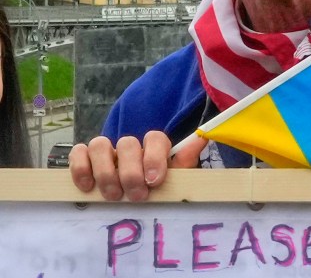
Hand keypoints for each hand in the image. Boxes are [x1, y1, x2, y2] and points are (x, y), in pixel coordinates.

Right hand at [69, 130, 207, 200]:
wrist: (136, 202)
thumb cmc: (157, 190)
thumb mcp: (176, 180)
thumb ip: (185, 161)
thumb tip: (201, 139)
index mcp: (153, 147)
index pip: (154, 138)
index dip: (153, 157)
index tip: (154, 181)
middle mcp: (130, 146)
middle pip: (126, 143)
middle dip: (131, 172)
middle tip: (137, 196)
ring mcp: (107, 152)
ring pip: (99, 144)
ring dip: (105, 172)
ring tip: (113, 195)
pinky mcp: (85, 160)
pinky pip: (78, 152)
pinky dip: (80, 167)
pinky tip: (88, 187)